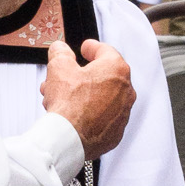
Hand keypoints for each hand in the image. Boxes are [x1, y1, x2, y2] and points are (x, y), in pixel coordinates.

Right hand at [43, 41, 135, 158]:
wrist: (69, 138)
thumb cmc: (69, 104)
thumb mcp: (59, 67)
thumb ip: (61, 52)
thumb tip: (60, 49)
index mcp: (116, 69)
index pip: (105, 51)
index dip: (92, 48)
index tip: (85, 49)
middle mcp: (125, 91)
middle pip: (103, 76)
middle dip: (83, 75)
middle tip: (68, 76)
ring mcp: (122, 113)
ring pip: (102, 97)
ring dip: (85, 95)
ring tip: (64, 97)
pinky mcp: (115, 132)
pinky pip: (102, 117)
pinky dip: (90, 113)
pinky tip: (74, 113)